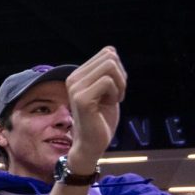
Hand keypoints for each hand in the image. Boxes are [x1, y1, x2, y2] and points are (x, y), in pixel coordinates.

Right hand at [64, 46, 126, 172]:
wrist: (92, 144)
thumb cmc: (101, 120)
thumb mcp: (107, 91)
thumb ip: (107, 72)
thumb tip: (111, 50)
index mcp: (77, 75)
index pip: (107, 53)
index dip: (119, 70)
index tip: (114, 89)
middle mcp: (73, 79)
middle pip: (110, 56)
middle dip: (121, 75)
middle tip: (116, 94)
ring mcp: (76, 88)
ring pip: (110, 66)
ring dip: (120, 83)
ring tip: (113, 99)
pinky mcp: (82, 99)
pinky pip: (108, 81)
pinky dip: (116, 92)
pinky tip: (111, 104)